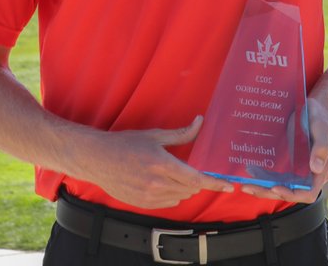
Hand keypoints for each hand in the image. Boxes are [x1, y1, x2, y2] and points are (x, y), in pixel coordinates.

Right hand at [69, 116, 234, 208]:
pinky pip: (168, 204)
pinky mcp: (143, 204)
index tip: (229, 187)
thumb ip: (181, 134)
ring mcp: (149, 196)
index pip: (196, 179)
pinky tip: (161, 183)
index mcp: (163, 164)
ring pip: (180, 197)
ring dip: (183, 188)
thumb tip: (200, 122)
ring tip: (170, 174)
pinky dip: (171, 195)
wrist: (98, 160)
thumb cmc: (125, 144)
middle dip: (195, 181)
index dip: (215, 184)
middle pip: (190, 189)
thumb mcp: (155, 135)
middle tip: (187, 169)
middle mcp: (158, 183)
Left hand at [238, 97, 327, 204]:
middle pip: (289, 192)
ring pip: (280, 186)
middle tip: (248, 187)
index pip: (308, 193)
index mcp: (321, 171)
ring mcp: (297, 170)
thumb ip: (322, 148)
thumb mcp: (322, 129)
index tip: (275, 188)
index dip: (292, 194)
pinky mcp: (288, 164)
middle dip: (268, 192)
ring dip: (263, 188)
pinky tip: (248, 172)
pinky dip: (263, 177)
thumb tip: (316, 168)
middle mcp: (308, 175)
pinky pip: (275, 175)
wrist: (312, 110)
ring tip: (245, 185)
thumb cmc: (320, 118)